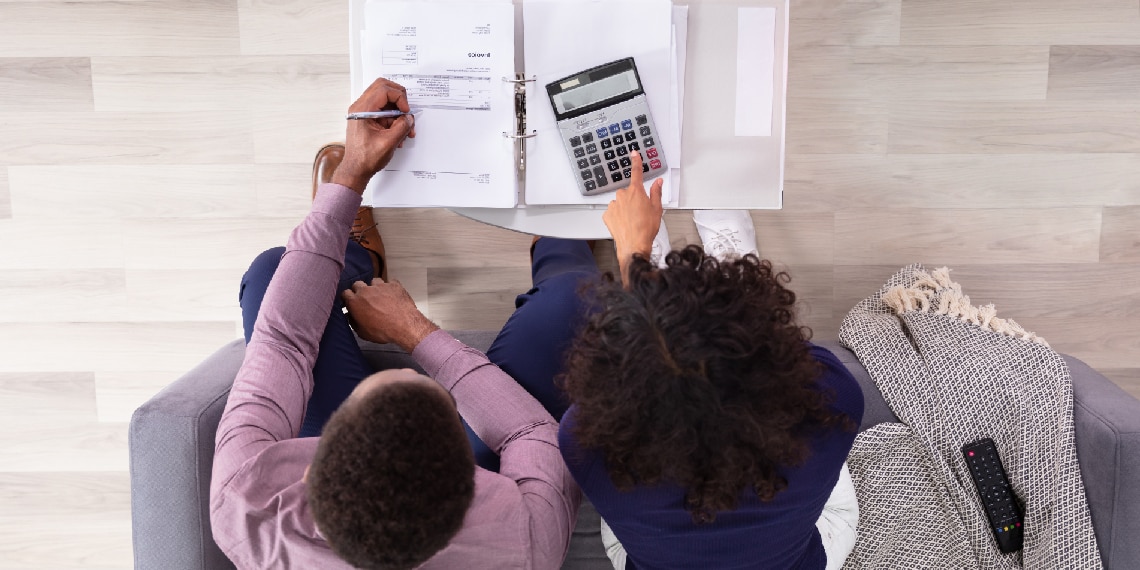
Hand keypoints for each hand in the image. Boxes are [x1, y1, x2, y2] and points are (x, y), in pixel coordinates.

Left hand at [332, 77, 417, 192]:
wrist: (356, 170)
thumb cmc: (365, 158)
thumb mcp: (389, 142)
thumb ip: (402, 127)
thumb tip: (409, 118)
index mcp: (362, 110)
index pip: (384, 90)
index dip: (399, 98)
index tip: (406, 111)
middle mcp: (361, 107)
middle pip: (383, 88)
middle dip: (399, 98)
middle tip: (406, 110)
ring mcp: (363, 112)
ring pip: (385, 100)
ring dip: (398, 112)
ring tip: (405, 128)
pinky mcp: (368, 119)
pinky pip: (383, 111)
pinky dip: (394, 119)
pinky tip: (399, 133)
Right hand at [342, 280, 438, 351]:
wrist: (404, 325)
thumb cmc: (382, 331)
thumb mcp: (362, 332)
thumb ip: (353, 322)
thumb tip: (349, 315)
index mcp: (355, 301)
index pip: (345, 293)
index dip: (349, 298)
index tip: (352, 302)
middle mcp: (365, 290)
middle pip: (358, 284)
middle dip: (360, 290)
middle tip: (366, 299)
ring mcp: (380, 286)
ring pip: (374, 282)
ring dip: (375, 288)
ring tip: (381, 296)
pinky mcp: (394, 284)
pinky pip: (390, 282)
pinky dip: (390, 288)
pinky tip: (393, 295)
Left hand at [602, 151, 663, 282]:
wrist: (633, 244)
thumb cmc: (646, 229)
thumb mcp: (657, 209)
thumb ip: (656, 192)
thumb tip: (658, 182)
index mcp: (636, 192)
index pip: (636, 172)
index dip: (635, 161)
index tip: (633, 153)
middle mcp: (622, 196)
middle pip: (628, 192)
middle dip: (633, 199)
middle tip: (640, 212)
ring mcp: (613, 205)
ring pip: (620, 202)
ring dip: (625, 208)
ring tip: (632, 220)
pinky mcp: (607, 214)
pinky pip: (613, 211)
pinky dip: (618, 216)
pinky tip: (624, 223)